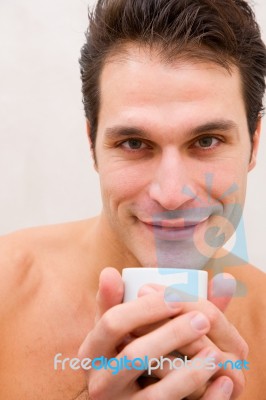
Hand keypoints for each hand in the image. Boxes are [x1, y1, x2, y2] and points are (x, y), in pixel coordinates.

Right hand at [78, 268, 242, 398]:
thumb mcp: (114, 329)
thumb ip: (114, 301)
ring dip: (189, 373)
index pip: (113, 322)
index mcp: (92, 351)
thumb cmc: (121, 352)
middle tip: (203, 319)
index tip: (174, 297)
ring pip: (155, 394)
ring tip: (216, 354)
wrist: (120, 397)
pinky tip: (222, 385)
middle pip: (134, 355)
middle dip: (171, 334)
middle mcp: (100, 382)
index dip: (145, 308)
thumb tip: (109, 271)